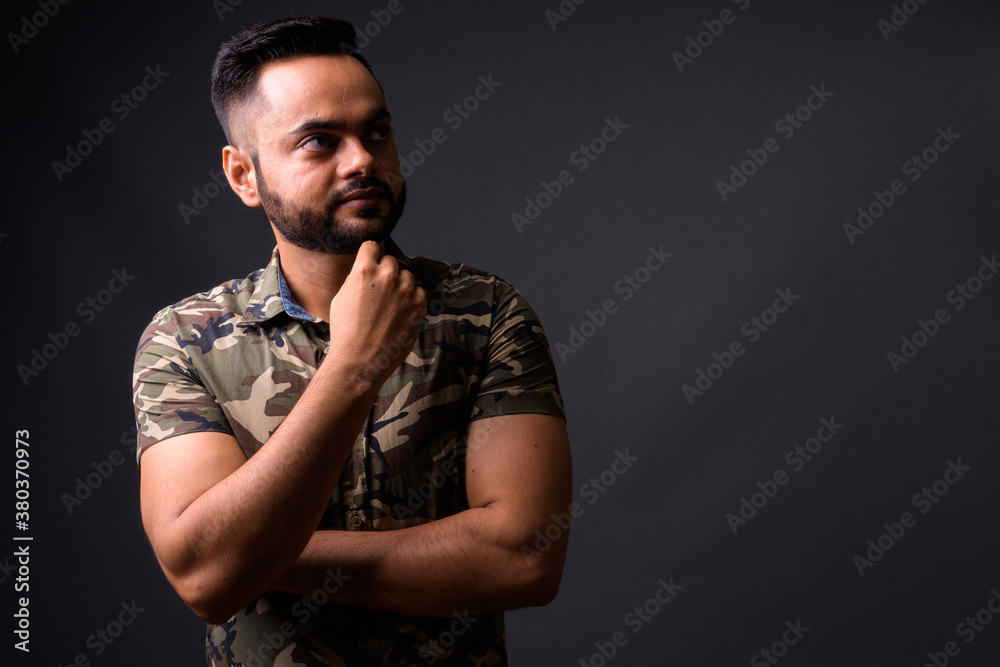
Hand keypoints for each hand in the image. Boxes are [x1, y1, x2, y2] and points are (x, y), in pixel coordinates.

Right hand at [326, 241, 426, 388]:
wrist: (360, 360)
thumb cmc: (346, 331)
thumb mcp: (341, 297)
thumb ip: (356, 277)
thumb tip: (367, 267)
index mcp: (364, 271)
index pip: (373, 245)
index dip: (371, 253)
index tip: (373, 260)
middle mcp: (387, 276)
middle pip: (391, 261)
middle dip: (385, 272)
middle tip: (379, 290)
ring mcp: (405, 291)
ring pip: (406, 275)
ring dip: (400, 285)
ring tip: (389, 305)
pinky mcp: (418, 306)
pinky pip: (419, 291)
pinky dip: (412, 298)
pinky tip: (401, 311)